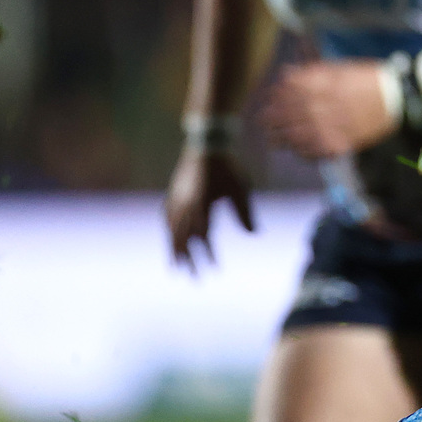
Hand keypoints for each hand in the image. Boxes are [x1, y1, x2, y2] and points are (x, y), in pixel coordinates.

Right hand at [165, 147, 253, 271]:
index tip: (215, 269)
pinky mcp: (173, 193)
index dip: (208, 254)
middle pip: (184, 239)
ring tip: (177, 268)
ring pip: (172, 231)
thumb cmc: (227, 167)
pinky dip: (169, 232)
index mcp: (200, 205)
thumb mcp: (240, 188)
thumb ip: (245, 212)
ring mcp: (176, 199)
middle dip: (189, 260)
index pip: (203, 237)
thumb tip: (254, 234)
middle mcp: (184, 205)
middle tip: (194, 279)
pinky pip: (167, 218)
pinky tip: (171, 239)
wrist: (208, 142)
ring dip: (175, 250)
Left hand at [253, 59, 395, 160]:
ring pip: (294, 136)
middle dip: (271, 119)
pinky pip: (313, 152)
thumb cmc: (370, 79)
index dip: (275, 96)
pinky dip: (303, 152)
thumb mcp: (340, 68)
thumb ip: (312, 72)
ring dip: (281, 138)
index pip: (285, 92)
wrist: (397, 97)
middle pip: (284, 115)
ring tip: (274, 140)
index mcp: (318, 85)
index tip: (271, 99)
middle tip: (264, 122)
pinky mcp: (338, 143)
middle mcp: (319, 105)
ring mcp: (328, 126)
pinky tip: (298, 150)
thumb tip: (286, 73)